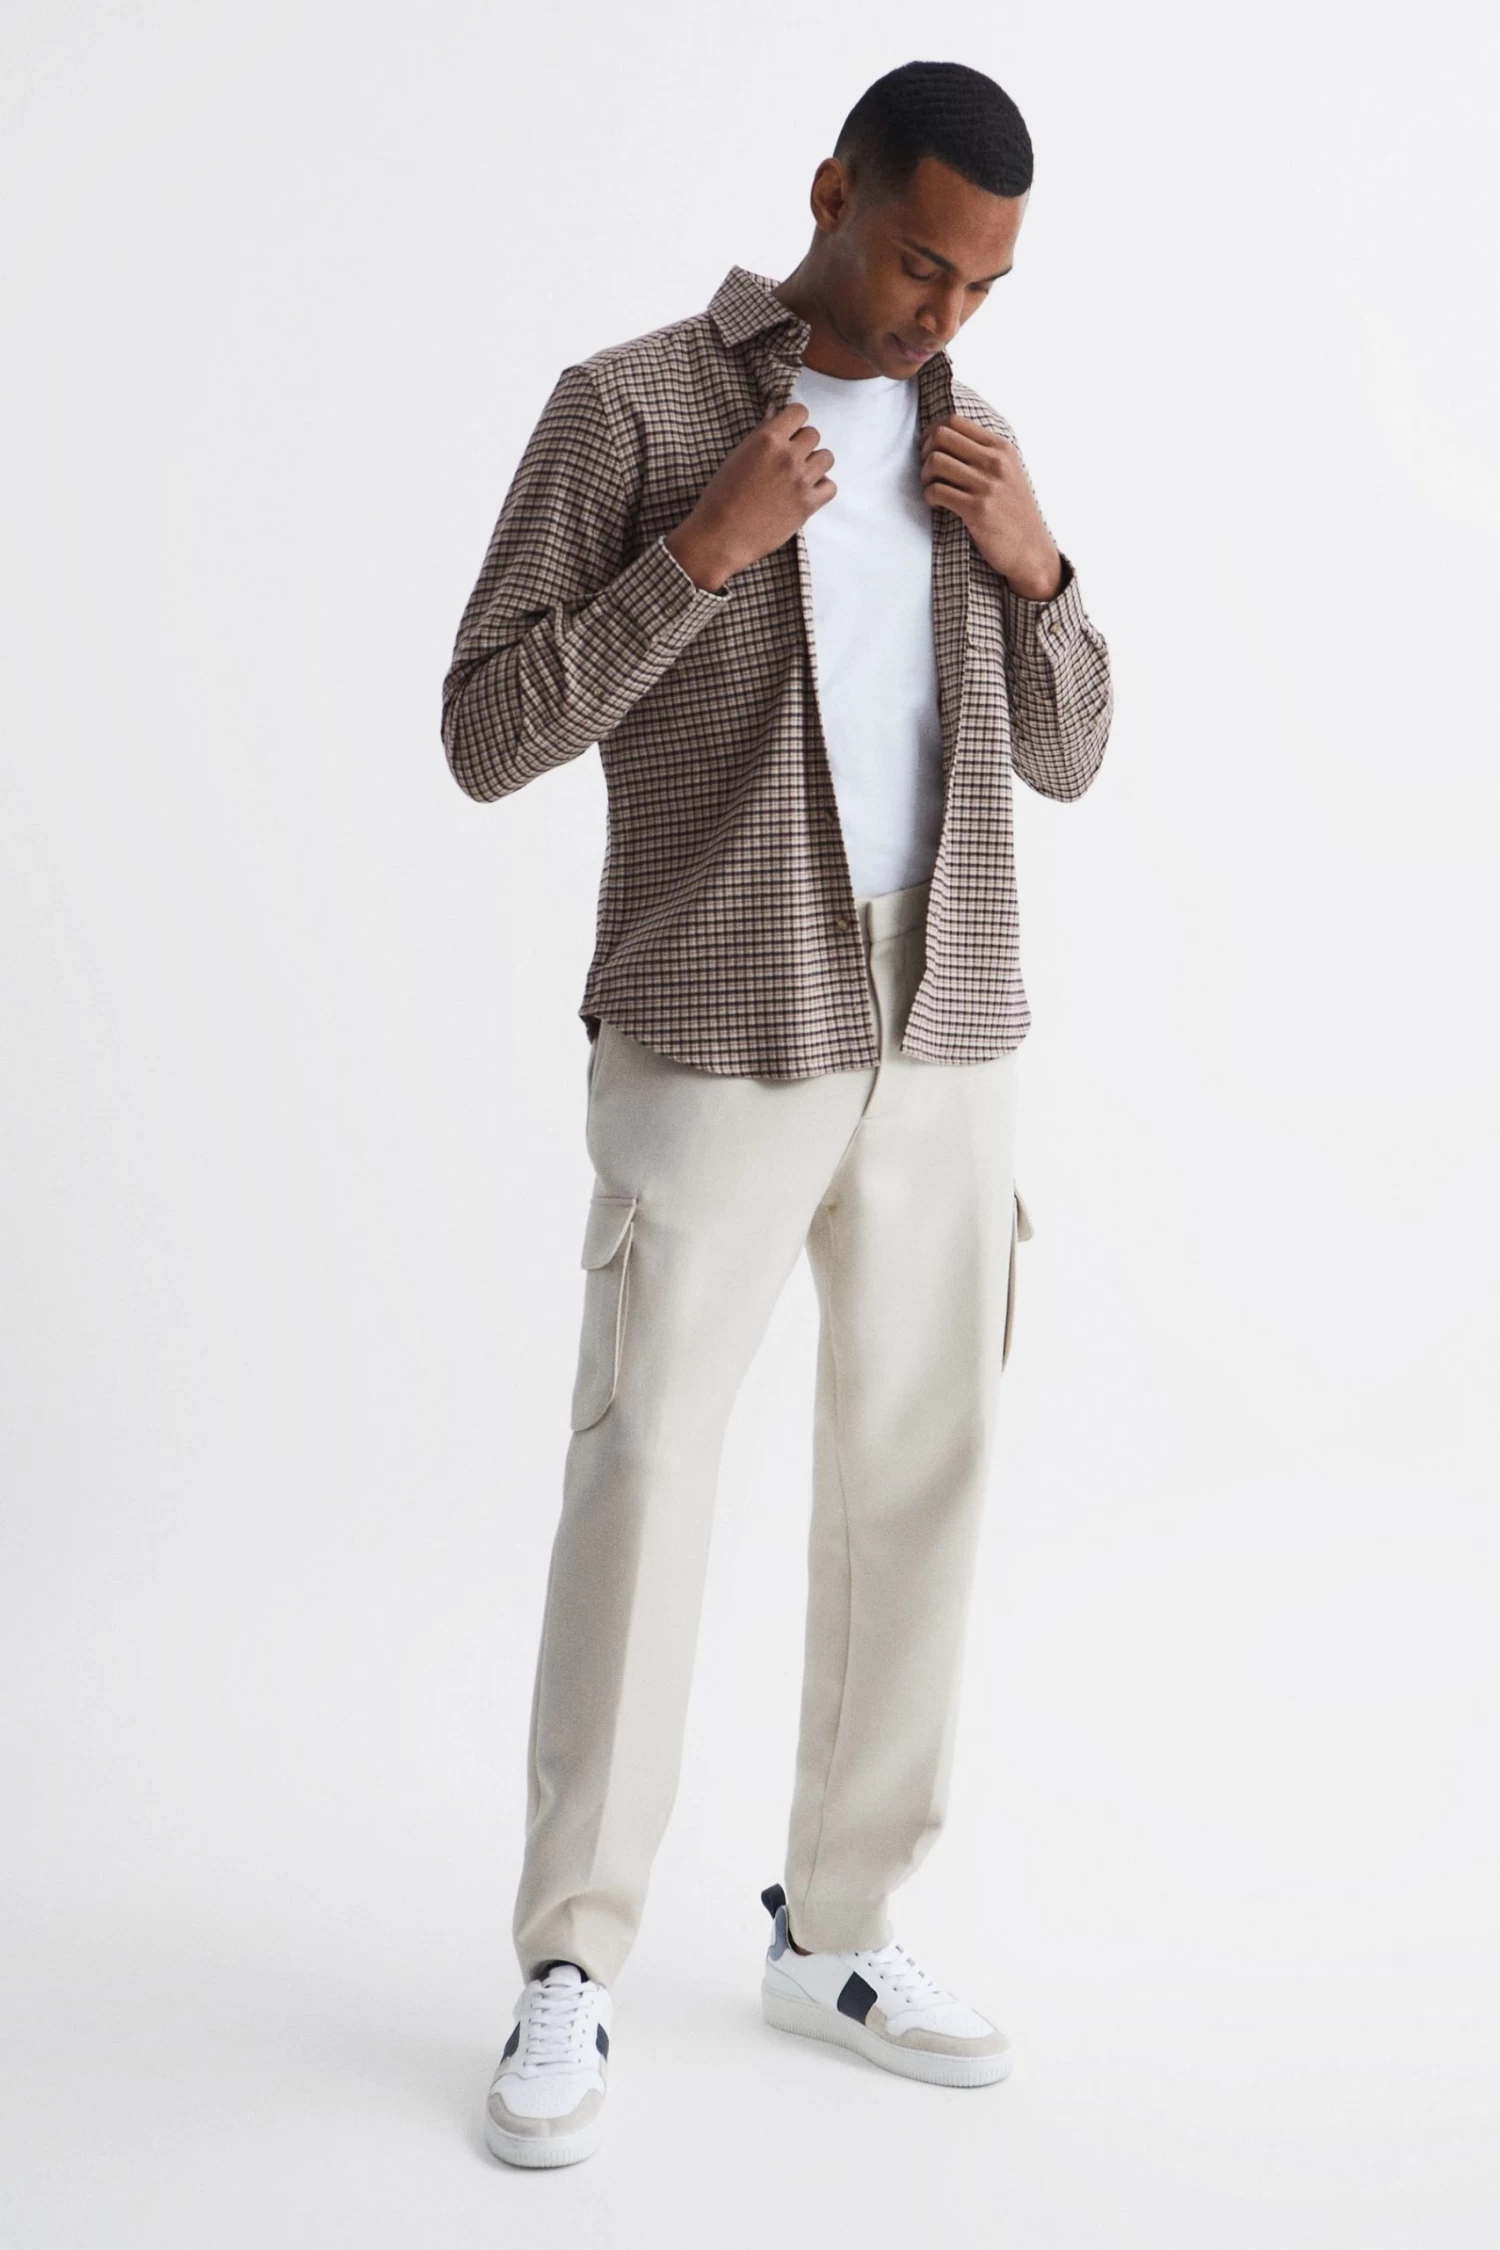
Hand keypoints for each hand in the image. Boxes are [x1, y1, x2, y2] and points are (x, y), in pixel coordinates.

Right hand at [665, 401, 835, 590]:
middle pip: (814, 434)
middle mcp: (788, 456)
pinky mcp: (808, 505)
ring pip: (827, 458)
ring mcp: (801, 481)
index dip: (794, 421)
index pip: (799, 412)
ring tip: (798, 476)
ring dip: (815, 464)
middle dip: (802, 444)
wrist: (721, 536)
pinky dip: (821, 488)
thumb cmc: (721, 496)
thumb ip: (761, 434)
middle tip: (788, 460)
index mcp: (768, 439)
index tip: (788, 432)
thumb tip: (774, 412)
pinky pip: (830, 486)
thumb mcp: (737, 456)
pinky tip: (805, 493)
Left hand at [919, 414, 1061, 598]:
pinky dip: (929, 497)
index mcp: (1002, 448)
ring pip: (935, 461)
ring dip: (925, 476)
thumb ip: (985, 453)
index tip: (929, 449)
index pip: (954, 421)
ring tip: (932, 489)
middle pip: (940, 436)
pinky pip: (937, 491)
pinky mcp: (977, 509)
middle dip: (924, 452)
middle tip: (928, 471)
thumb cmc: (1013, 512)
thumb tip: (945, 437)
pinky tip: (938, 505)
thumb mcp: (1009, 472)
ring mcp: (987, 485)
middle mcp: (995, 462)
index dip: (932, 432)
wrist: (1031, 550)